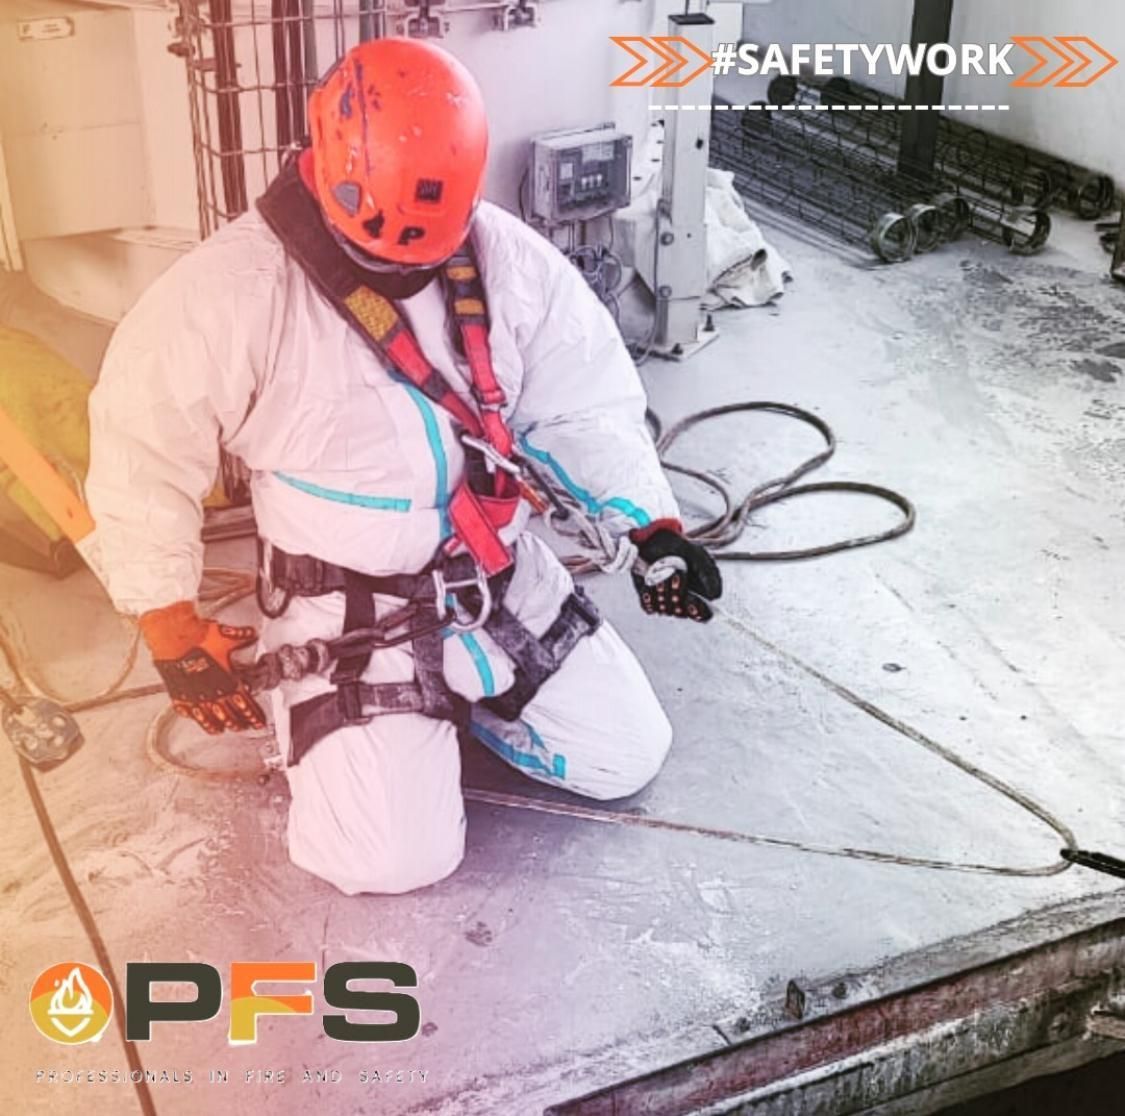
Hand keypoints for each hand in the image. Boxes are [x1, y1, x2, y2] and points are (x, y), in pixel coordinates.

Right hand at [140, 602, 265, 734]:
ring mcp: (194, 695)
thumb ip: (241, 637)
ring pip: (207, 717)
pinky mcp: (178, 693)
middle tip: (244, 727)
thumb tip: (250, 634)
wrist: (174, 636)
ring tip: (220, 730)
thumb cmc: (199, 637)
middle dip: (238, 723)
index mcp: (227, 682)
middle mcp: (211, 692)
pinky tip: (194, 718)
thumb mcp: (227, 635)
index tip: (258, 722)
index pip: (245, 704)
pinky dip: (192, 715)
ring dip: (216, 725)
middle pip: (228, 715)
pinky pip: (186, 710)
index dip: (254, 715)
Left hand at [631, 528, 721, 622]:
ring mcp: (666, 601)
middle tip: (674, 577)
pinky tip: (649, 582)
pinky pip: (649, 607)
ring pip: (665, 609)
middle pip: (681, 612)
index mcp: (699, 593)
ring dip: (662, 592)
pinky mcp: (650, 599)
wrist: (654, 539)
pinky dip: (648, 595)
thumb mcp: (697, 555)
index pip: (702, 614)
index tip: (692, 602)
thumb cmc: (677, 547)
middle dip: (676, 595)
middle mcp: (683, 600)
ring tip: (660, 574)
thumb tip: (715, 595)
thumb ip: (708, 574)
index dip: (698, 612)